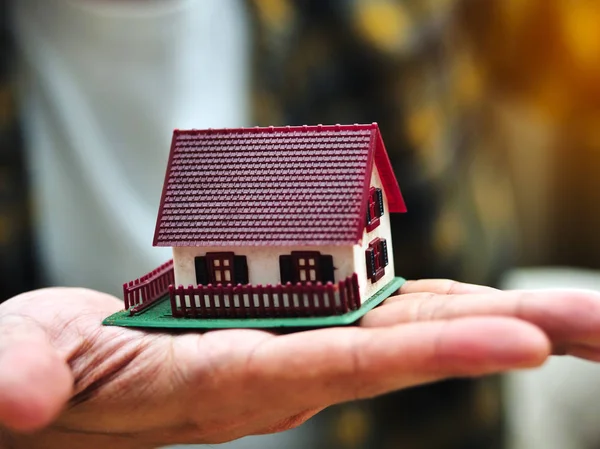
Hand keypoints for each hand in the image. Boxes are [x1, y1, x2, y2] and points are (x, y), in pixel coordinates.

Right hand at [1, 281, 598, 448]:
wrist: (71, 376)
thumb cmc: (51, 371)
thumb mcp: (27, 367)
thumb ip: (22, 376)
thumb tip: (19, 403)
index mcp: (230, 381)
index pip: (347, 366)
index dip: (433, 356)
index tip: (526, 343)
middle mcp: (285, 369)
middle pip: (412, 349)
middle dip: (509, 338)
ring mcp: (296, 347)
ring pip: (412, 327)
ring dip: (496, 318)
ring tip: (585, 321)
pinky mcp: (293, 328)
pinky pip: (383, 313)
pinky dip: (443, 305)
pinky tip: (491, 307)